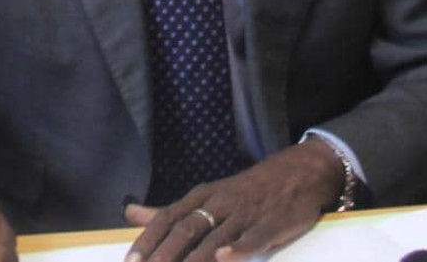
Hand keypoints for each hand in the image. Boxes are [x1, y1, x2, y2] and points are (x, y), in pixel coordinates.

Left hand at [123, 141, 344, 261]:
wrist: (297, 173)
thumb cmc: (245, 191)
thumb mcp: (206, 195)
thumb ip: (170, 210)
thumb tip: (130, 214)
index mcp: (202, 197)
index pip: (168, 218)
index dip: (149, 240)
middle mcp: (219, 203)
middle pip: (187, 229)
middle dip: (165, 254)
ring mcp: (245, 214)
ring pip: (215, 238)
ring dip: (195, 259)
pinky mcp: (271, 224)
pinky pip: (253, 238)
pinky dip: (238, 249)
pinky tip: (224, 257)